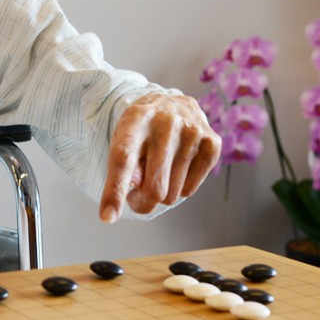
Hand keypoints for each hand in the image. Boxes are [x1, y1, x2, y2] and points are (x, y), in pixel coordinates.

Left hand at [98, 93, 219, 222]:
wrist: (172, 103)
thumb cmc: (141, 130)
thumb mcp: (123, 139)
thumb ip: (124, 165)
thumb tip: (136, 188)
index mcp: (135, 119)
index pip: (123, 159)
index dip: (115, 190)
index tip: (107, 216)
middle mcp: (165, 122)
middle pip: (153, 187)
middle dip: (141, 201)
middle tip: (136, 194)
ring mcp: (192, 132)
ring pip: (172, 195)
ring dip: (161, 193)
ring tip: (158, 170)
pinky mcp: (212, 143)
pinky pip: (190, 191)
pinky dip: (180, 187)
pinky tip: (177, 166)